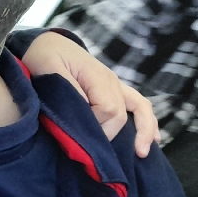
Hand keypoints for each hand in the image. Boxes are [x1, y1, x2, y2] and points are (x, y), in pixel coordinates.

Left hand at [23, 32, 159, 156]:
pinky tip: (153, 139)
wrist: (47, 43)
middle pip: (121, 116)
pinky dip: (146, 122)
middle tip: (90, 151)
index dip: (96, 126)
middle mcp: (113, 82)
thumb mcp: (48, 68)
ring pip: (141, 109)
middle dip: (109, 135)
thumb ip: (68, 89)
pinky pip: (138, 105)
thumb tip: (84, 114)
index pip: (109, 110)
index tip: (76, 132)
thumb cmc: (44, 55)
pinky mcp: (114, 90)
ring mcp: (116, 86)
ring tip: (142, 153)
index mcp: (98, 77)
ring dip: (144, 131)